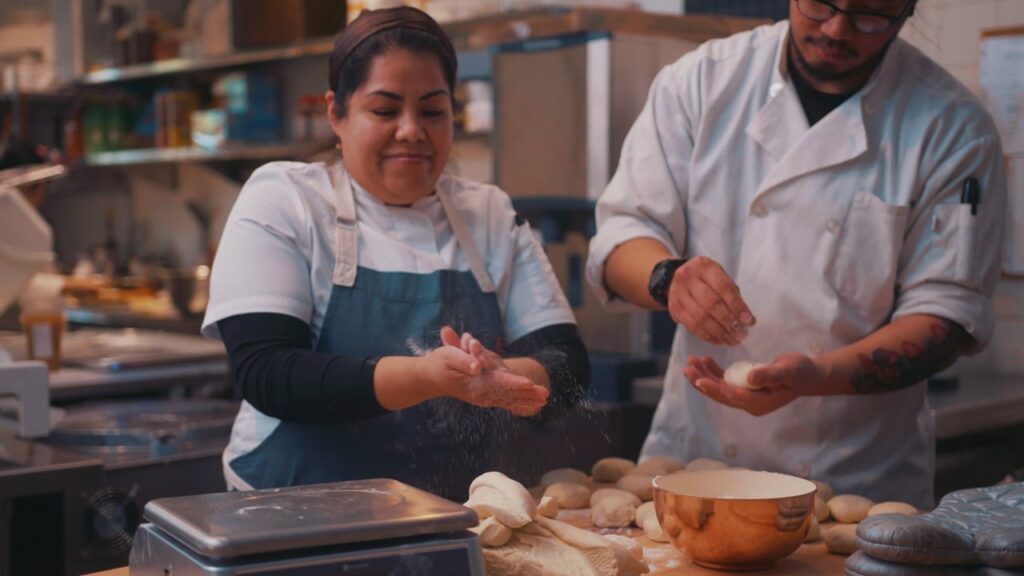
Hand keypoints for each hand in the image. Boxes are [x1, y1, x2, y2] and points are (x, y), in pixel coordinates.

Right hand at [431, 327, 547, 415]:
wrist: (431, 377)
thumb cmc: (440, 363)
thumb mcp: (447, 356)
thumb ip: (463, 360)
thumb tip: (477, 366)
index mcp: (473, 383)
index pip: (497, 383)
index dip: (514, 382)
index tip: (529, 383)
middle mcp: (480, 393)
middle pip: (507, 393)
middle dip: (527, 394)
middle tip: (545, 395)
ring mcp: (483, 397)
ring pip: (509, 399)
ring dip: (527, 400)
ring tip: (544, 400)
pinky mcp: (485, 396)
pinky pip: (505, 402)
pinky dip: (519, 404)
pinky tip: (532, 406)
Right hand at [668, 257, 755, 345]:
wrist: (675, 278)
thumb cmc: (704, 278)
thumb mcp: (718, 275)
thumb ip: (731, 293)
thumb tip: (745, 318)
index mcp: (704, 266)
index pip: (723, 288)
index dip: (738, 306)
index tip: (749, 321)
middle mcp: (688, 278)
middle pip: (711, 304)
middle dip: (729, 322)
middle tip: (741, 334)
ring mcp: (678, 294)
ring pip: (700, 318)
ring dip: (719, 332)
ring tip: (732, 340)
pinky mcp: (674, 309)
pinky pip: (692, 326)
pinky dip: (708, 336)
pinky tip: (719, 340)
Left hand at [683, 353, 821, 415]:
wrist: (807, 373)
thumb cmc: (800, 372)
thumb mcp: (787, 372)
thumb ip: (770, 375)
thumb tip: (750, 377)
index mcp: (758, 403)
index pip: (731, 397)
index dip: (714, 389)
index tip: (698, 381)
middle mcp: (749, 402)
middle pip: (721, 393)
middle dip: (702, 381)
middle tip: (687, 368)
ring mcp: (745, 395)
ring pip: (720, 386)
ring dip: (704, 375)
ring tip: (691, 362)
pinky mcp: (744, 385)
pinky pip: (725, 380)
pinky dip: (714, 371)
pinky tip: (704, 360)